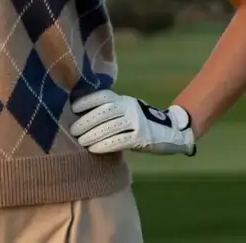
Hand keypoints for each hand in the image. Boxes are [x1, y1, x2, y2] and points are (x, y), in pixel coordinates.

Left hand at [70, 89, 195, 155]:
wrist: (172, 131)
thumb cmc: (142, 122)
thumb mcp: (127, 111)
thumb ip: (111, 112)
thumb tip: (83, 119)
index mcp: (124, 100)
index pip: (103, 96)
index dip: (87, 101)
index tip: (73, 108)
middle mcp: (130, 107)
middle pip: (104, 112)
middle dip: (87, 121)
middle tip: (73, 130)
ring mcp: (137, 122)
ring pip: (110, 127)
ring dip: (93, 134)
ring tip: (81, 141)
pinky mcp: (142, 137)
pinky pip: (120, 141)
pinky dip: (105, 145)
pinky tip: (94, 149)